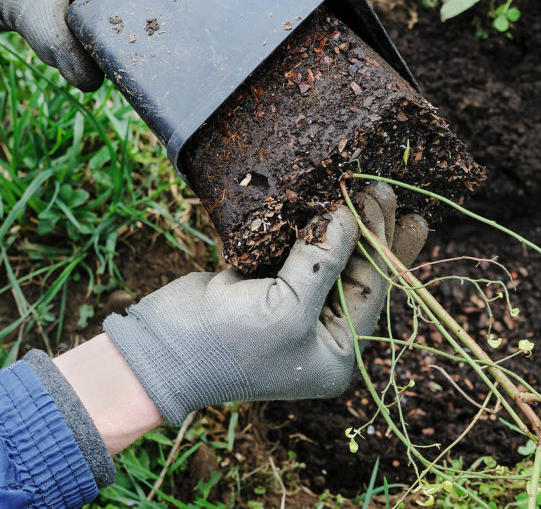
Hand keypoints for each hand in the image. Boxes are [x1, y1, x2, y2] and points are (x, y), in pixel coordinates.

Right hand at [103, 183, 427, 424]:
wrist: (158, 349)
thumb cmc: (229, 343)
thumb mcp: (287, 310)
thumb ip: (322, 261)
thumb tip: (350, 215)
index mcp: (337, 351)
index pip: (372, 289)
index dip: (380, 243)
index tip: (380, 199)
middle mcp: (321, 331)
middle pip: (357, 272)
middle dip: (371, 231)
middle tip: (382, 189)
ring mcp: (293, 306)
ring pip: (330, 258)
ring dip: (343, 224)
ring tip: (368, 188)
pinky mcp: (265, 284)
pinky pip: (297, 250)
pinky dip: (309, 225)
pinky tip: (325, 198)